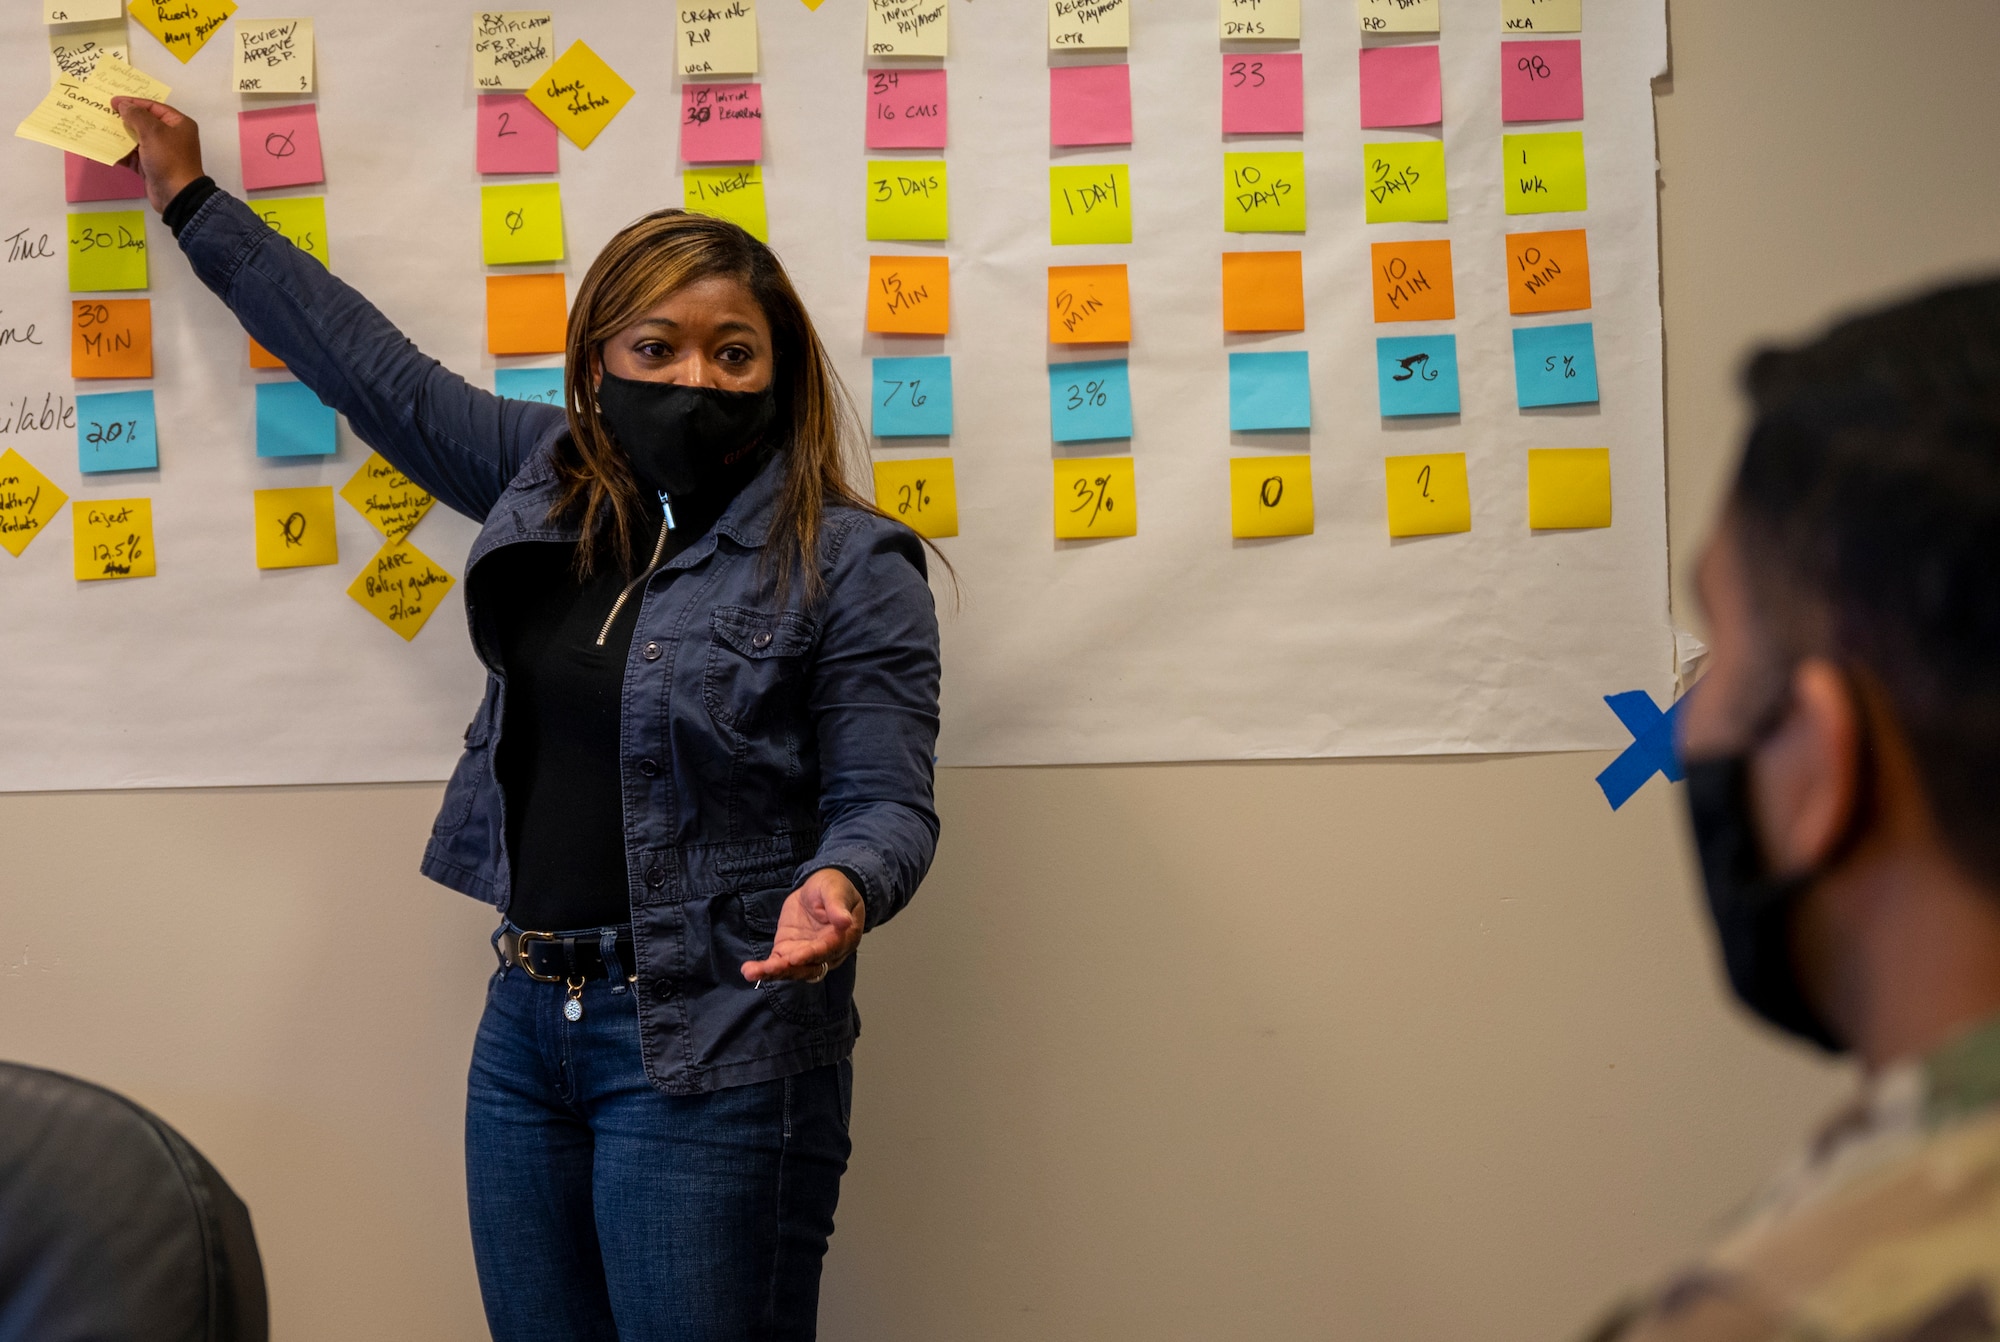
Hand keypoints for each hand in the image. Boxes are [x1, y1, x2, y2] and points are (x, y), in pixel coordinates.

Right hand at [110, 98, 202, 213]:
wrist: (177, 195)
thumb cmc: (169, 159)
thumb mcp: (153, 132)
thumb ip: (137, 115)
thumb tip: (124, 106)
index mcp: (178, 124)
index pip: (153, 106)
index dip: (132, 102)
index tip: (112, 101)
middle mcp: (170, 136)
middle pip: (142, 122)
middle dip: (123, 118)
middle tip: (102, 113)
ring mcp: (159, 152)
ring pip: (135, 139)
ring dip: (118, 135)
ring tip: (98, 128)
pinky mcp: (149, 166)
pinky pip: (131, 155)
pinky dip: (118, 152)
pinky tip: (102, 148)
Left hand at [740, 869, 865, 983]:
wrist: (820, 890)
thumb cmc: (833, 888)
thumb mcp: (835, 890)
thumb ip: (838, 906)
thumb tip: (845, 921)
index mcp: (843, 938)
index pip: (827, 949)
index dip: (811, 955)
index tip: (795, 958)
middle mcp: (826, 953)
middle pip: (808, 967)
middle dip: (788, 970)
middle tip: (770, 969)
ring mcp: (806, 954)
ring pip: (791, 970)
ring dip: (773, 973)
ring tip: (752, 973)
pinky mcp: (789, 951)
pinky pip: (777, 963)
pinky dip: (764, 970)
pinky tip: (749, 971)